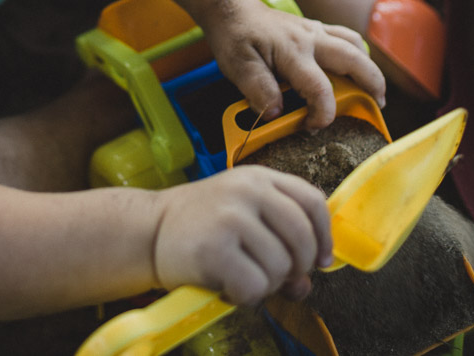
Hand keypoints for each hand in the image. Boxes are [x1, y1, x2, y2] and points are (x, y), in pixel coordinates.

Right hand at [152, 166, 332, 306]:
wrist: (150, 230)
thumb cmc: (202, 226)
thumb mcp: (243, 219)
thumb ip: (279, 243)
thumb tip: (304, 285)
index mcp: (258, 177)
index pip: (312, 201)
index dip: (323, 235)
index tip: (320, 259)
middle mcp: (246, 191)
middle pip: (302, 236)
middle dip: (298, 266)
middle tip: (278, 275)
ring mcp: (229, 217)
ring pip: (280, 266)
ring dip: (267, 284)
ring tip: (243, 277)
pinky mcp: (214, 248)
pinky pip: (255, 286)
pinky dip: (247, 296)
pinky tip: (229, 287)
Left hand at [202, 0, 385, 128]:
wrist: (231, 9)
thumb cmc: (235, 38)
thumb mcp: (238, 66)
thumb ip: (258, 89)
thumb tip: (277, 113)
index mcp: (293, 51)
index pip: (320, 88)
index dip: (322, 114)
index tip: (310, 127)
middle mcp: (311, 38)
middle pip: (354, 60)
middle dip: (372, 84)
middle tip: (377, 106)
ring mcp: (315, 30)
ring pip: (355, 45)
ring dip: (369, 67)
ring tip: (374, 89)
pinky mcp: (315, 27)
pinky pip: (345, 36)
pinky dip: (357, 52)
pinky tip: (355, 67)